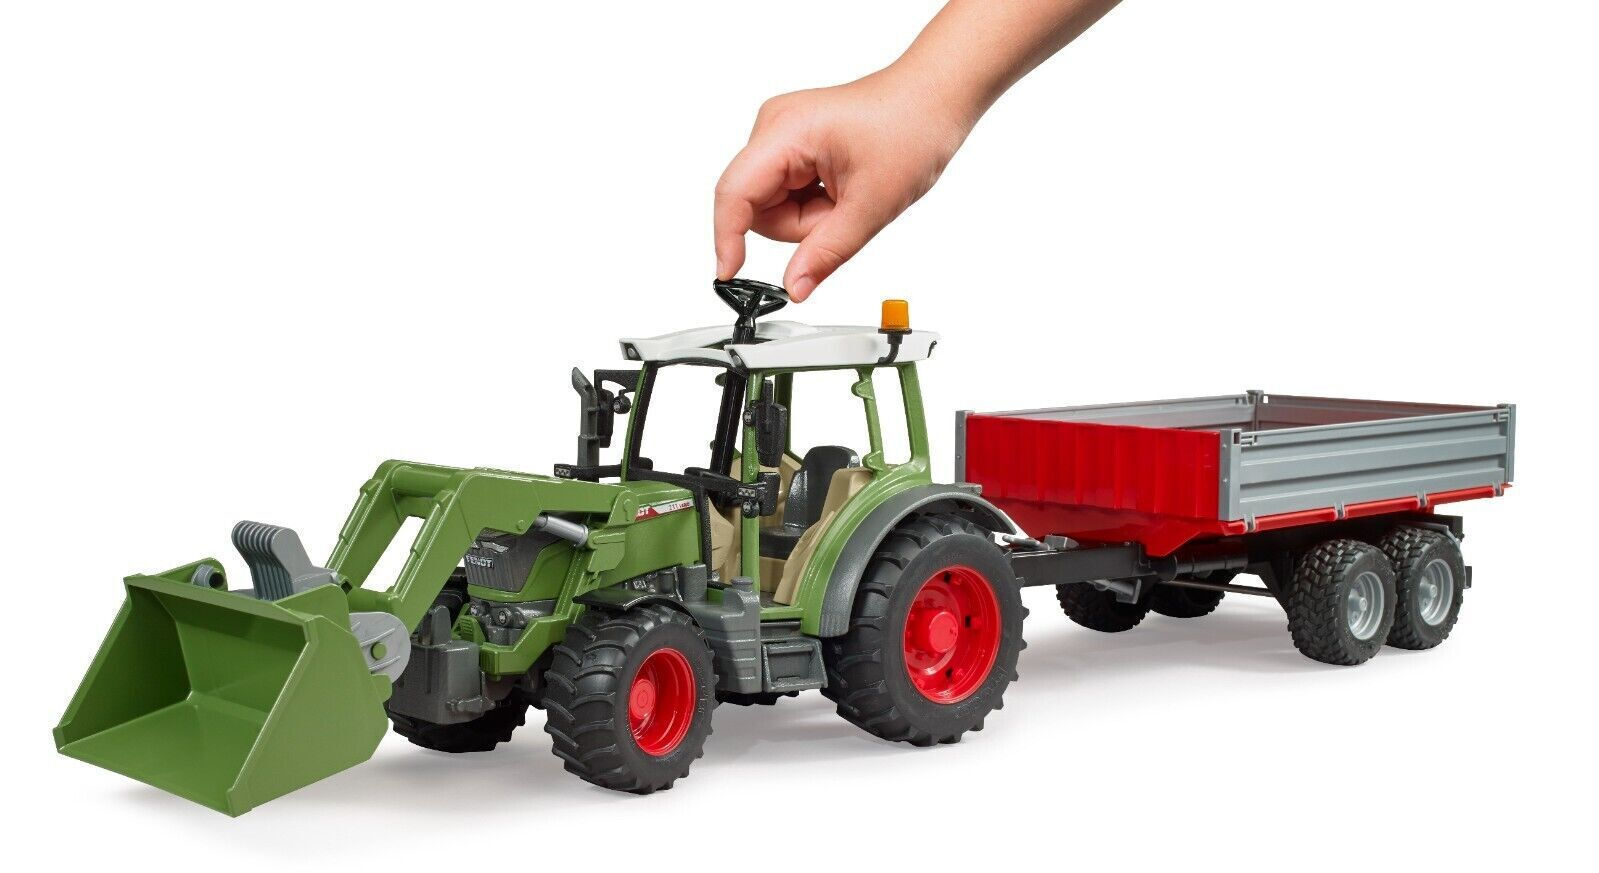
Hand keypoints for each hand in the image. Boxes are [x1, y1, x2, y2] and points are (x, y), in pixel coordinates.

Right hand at [714, 67, 976, 300]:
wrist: (936, 99)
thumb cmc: (912, 128)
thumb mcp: (872, 204)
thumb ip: (826, 252)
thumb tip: (794, 287)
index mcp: (785, 130)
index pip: (734, 193)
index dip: (727, 238)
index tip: (730, 275)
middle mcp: (775, 127)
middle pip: (757, 208)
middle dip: (800, 226)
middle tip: (843, 212)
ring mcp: (783, 135)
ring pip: (774, 207)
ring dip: (810, 217)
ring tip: (849, 196)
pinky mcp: (794, 146)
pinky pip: (788, 195)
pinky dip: (815, 205)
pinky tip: (843, 188)